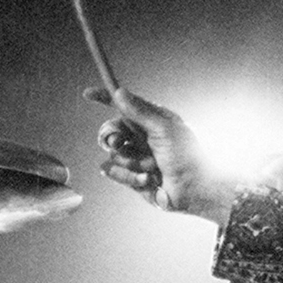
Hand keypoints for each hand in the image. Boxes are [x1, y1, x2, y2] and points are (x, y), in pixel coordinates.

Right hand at [84, 86, 234, 224]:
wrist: (195, 190)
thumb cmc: (188, 156)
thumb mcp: (164, 128)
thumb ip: (139, 111)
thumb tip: (119, 92)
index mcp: (151, 120)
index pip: (124, 106)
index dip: (105, 98)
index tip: (88, 94)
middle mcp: (141, 138)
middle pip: (109, 130)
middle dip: (113, 136)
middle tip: (121, 141)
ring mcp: (135, 157)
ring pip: (111, 154)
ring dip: (131, 162)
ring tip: (153, 168)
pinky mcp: (131, 177)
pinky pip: (113, 172)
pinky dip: (130, 177)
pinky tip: (149, 180)